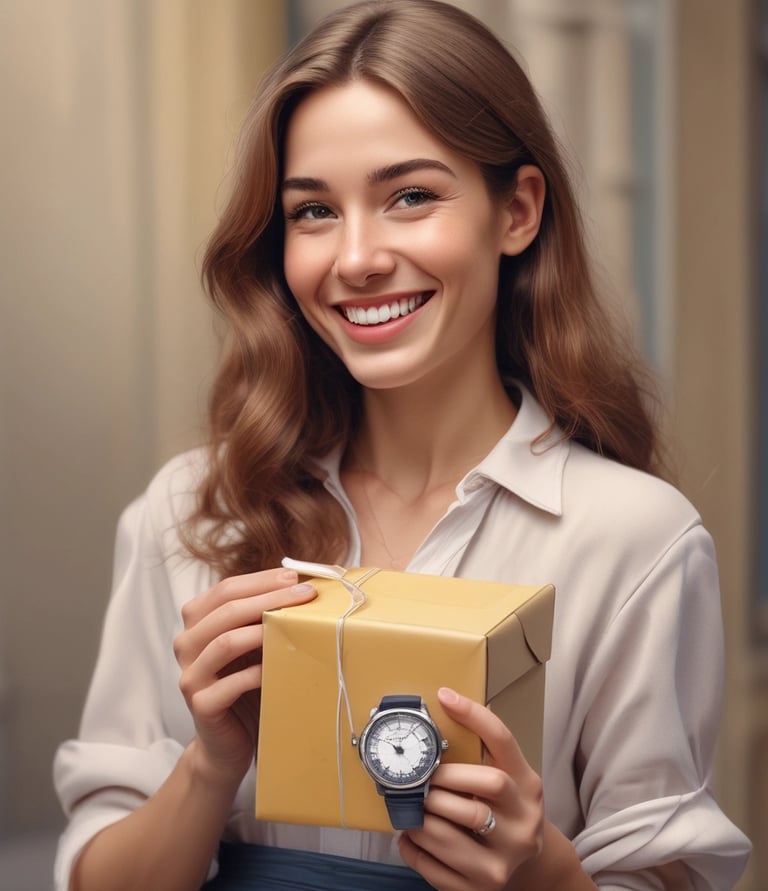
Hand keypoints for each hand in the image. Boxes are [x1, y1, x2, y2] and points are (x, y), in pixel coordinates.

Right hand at [173, 567, 315, 783]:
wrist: (229, 741)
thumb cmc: (246, 685)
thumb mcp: (254, 645)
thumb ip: (263, 617)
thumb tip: (303, 585)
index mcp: (197, 622)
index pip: (226, 589)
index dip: (262, 580)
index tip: (295, 577)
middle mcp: (186, 644)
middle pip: (226, 610)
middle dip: (269, 597)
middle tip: (304, 595)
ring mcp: (190, 675)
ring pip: (224, 642)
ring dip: (262, 629)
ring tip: (293, 623)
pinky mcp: (201, 705)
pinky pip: (230, 684)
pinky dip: (256, 672)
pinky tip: (278, 666)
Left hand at [398, 687, 543, 890]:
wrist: (532, 871)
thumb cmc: (507, 814)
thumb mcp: (509, 781)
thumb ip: (481, 759)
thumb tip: (436, 716)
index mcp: (528, 786)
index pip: (503, 742)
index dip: (474, 716)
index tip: (445, 696)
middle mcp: (524, 822)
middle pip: (478, 787)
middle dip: (438, 781)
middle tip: (416, 779)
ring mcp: (506, 860)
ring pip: (450, 832)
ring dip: (419, 817)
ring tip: (409, 808)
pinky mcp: (484, 889)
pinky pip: (436, 868)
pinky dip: (414, 850)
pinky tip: (409, 837)